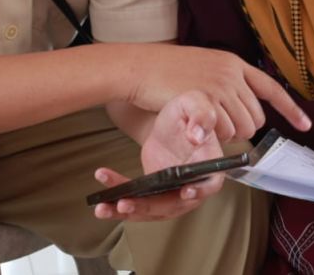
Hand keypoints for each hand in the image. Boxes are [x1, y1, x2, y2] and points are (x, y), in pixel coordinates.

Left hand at [93, 91, 225, 221]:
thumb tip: (197, 135)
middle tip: (125, 203)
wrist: (169, 120)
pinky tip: (103, 184)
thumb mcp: (195, 103)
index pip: (210, 184)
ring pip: (151, 209)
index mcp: (208, 164)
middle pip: (173, 204)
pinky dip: (117, 199)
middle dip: (148, 206)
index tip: (185, 191)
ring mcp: (173, 192)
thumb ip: (201, 115)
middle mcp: (192, 184)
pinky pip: (137, 200)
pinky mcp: (155, 192)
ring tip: (104, 206)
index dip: (200, 191)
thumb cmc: (188, 110)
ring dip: (127, 210)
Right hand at [128, 45, 309, 142]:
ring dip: (226, 134)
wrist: (141, 67)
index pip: (271, 88)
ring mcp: (220, 86)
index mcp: (234, 64)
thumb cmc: (166, 72)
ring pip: (242, 128)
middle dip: (241, 129)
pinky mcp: (207, 100)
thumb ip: (225, 84)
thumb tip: (243, 109)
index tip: (306, 125)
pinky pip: (223, 130)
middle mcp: (232, 74)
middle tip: (217, 125)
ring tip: (204, 123)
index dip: (291, 109)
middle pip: (256, 118)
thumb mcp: (203, 69)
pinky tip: (198, 127)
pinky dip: (214, 136)